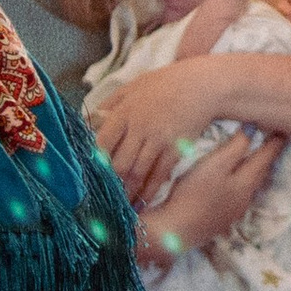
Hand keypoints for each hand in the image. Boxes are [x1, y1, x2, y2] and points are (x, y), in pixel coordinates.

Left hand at [89, 64, 215, 206]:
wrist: (203, 85)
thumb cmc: (166, 83)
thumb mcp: (134, 85)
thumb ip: (110, 103)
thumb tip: (87, 122)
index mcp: (124, 112)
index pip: (102, 143)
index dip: (93, 162)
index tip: (88, 175)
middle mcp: (139, 129)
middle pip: (118, 163)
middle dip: (109, 184)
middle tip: (101, 198)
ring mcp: (158, 140)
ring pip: (137, 173)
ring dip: (127, 192)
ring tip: (119, 207)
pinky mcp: (176, 149)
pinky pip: (159, 174)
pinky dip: (149, 190)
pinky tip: (143, 201)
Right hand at [141, 132, 280, 263]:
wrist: (176, 232)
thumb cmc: (195, 193)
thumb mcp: (215, 164)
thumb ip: (236, 146)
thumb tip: (255, 130)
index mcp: (247, 182)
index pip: (266, 158)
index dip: (275, 143)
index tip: (284, 131)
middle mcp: (245, 198)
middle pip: (261, 174)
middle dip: (268, 158)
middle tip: (273, 145)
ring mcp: (234, 212)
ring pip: (251, 188)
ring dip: (256, 173)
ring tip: (257, 162)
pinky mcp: (221, 221)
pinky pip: (239, 199)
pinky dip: (242, 187)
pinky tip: (234, 187)